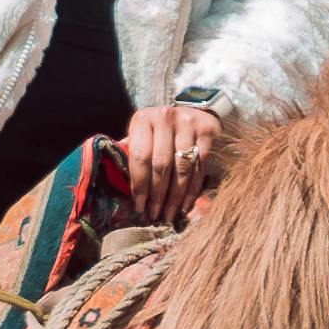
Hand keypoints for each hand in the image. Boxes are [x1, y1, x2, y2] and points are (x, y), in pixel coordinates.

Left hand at [110, 103, 225, 221]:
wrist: (194, 112)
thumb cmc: (161, 133)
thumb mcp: (143, 138)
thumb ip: (133, 158)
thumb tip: (121, 193)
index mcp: (143, 119)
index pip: (139, 157)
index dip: (139, 185)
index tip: (139, 207)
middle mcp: (165, 117)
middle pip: (161, 164)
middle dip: (157, 195)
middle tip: (155, 216)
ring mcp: (188, 122)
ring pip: (181, 168)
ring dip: (175, 197)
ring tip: (169, 215)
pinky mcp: (208, 130)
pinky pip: (199, 167)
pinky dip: (192, 190)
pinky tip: (186, 205)